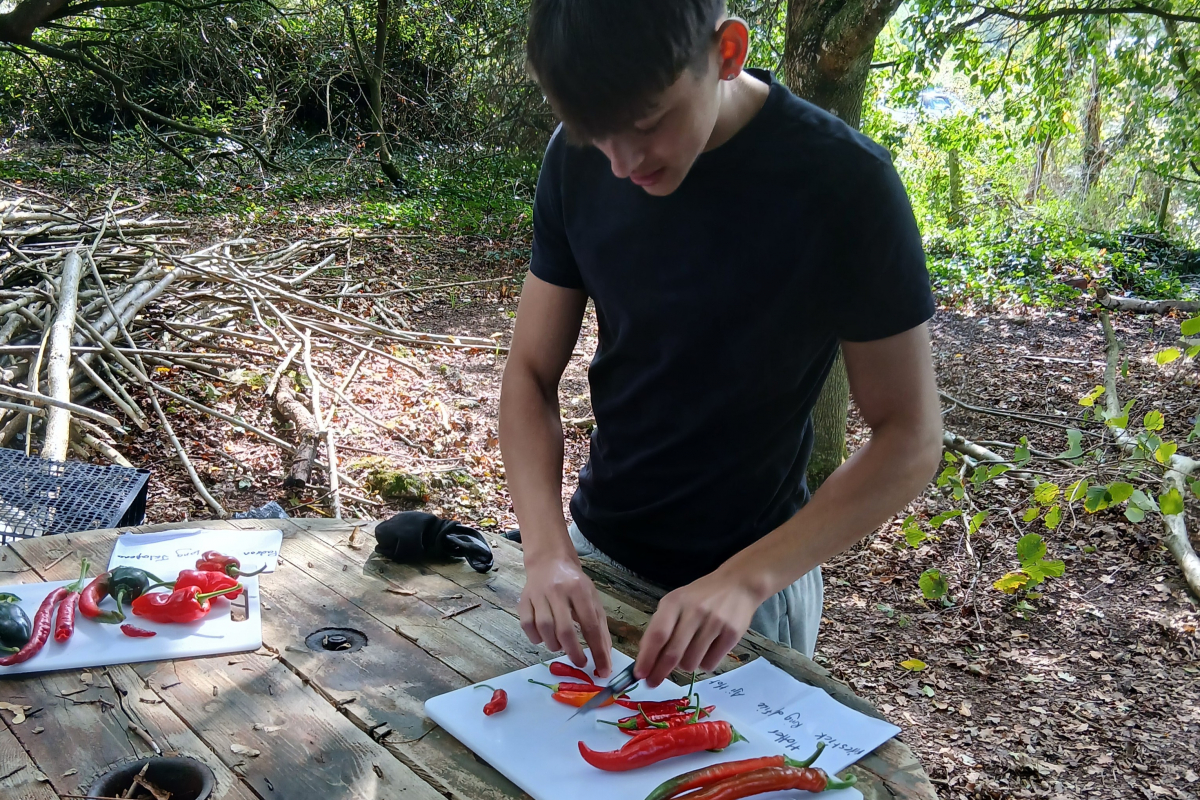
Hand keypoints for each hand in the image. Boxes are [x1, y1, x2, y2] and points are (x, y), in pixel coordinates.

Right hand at [518, 555, 612, 677]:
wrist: (549, 561)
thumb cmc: (574, 584)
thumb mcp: (592, 598)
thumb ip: (599, 626)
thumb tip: (605, 658)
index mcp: (579, 589)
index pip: (591, 625)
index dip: (598, 651)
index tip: (603, 670)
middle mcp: (557, 591)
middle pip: (565, 630)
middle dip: (574, 653)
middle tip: (581, 663)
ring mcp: (538, 595)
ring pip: (544, 629)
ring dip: (554, 645)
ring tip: (561, 646)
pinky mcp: (523, 600)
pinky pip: (526, 626)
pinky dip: (536, 638)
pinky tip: (544, 637)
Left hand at [634, 571, 760, 686]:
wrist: (737, 584)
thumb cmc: (700, 597)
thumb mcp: (676, 602)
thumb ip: (661, 626)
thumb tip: (646, 659)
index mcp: (675, 602)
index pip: (658, 634)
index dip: (647, 658)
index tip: (639, 675)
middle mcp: (694, 611)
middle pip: (673, 653)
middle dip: (659, 672)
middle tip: (652, 683)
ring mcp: (715, 623)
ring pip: (691, 663)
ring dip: (685, 666)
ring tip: (690, 651)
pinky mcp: (732, 634)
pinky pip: (710, 664)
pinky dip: (704, 663)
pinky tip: (707, 650)